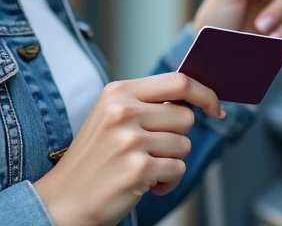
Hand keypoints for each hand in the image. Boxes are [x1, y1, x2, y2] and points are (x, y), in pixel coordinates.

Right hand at [33, 73, 224, 225]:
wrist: (65, 200)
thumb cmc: (95, 159)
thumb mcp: (112, 117)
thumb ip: (147, 103)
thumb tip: (194, 98)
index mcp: (118, 92)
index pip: (178, 81)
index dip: (204, 93)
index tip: (216, 107)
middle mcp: (123, 111)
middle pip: (186, 116)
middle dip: (177, 137)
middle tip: (152, 149)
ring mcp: (130, 140)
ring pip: (184, 145)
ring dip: (171, 161)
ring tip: (143, 167)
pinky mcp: (138, 169)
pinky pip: (178, 170)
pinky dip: (167, 182)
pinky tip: (144, 184)